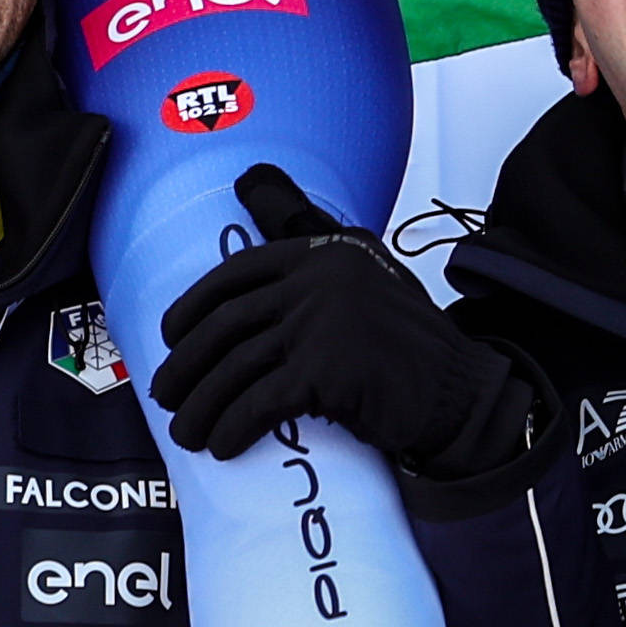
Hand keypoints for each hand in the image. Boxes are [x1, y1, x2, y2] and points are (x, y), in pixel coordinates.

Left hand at [149, 166, 521, 475]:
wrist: (459, 391)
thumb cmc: (406, 341)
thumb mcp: (362, 271)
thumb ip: (309, 233)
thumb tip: (249, 181)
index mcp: (323, 252)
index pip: (236, 274)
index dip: (192, 309)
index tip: (169, 338)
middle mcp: (320, 279)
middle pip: (226, 326)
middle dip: (186, 367)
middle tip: (166, 398)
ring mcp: (323, 323)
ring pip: (236, 368)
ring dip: (202, 407)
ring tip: (187, 434)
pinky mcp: (327, 371)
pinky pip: (260, 403)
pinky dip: (234, 428)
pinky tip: (224, 445)